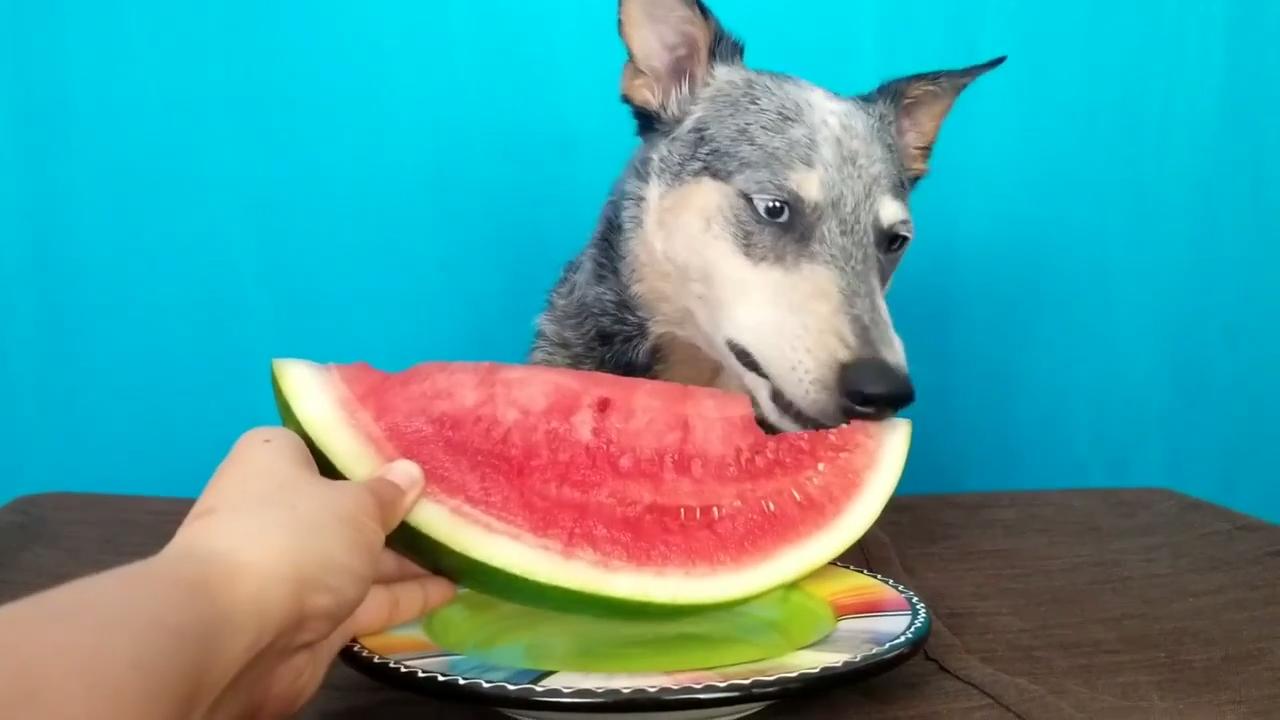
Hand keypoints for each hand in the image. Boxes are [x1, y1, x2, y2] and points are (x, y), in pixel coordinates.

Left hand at [164, 427, 454, 718]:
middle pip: (348, 505)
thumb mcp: (356, 504)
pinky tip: (453, 588)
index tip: (418, 452)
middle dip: (398, 510)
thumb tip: (410, 474)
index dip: (370, 450)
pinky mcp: (312, 619)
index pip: (324, 446)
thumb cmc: (294, 538)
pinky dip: (406, 595)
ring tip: (467, 545)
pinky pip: (367, 601)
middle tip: (456, 502)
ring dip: (410, 557)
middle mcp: (280, 512)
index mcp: (275, 461)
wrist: (238, 634)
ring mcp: (295, 570)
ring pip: (361, 557)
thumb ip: (389, 493)